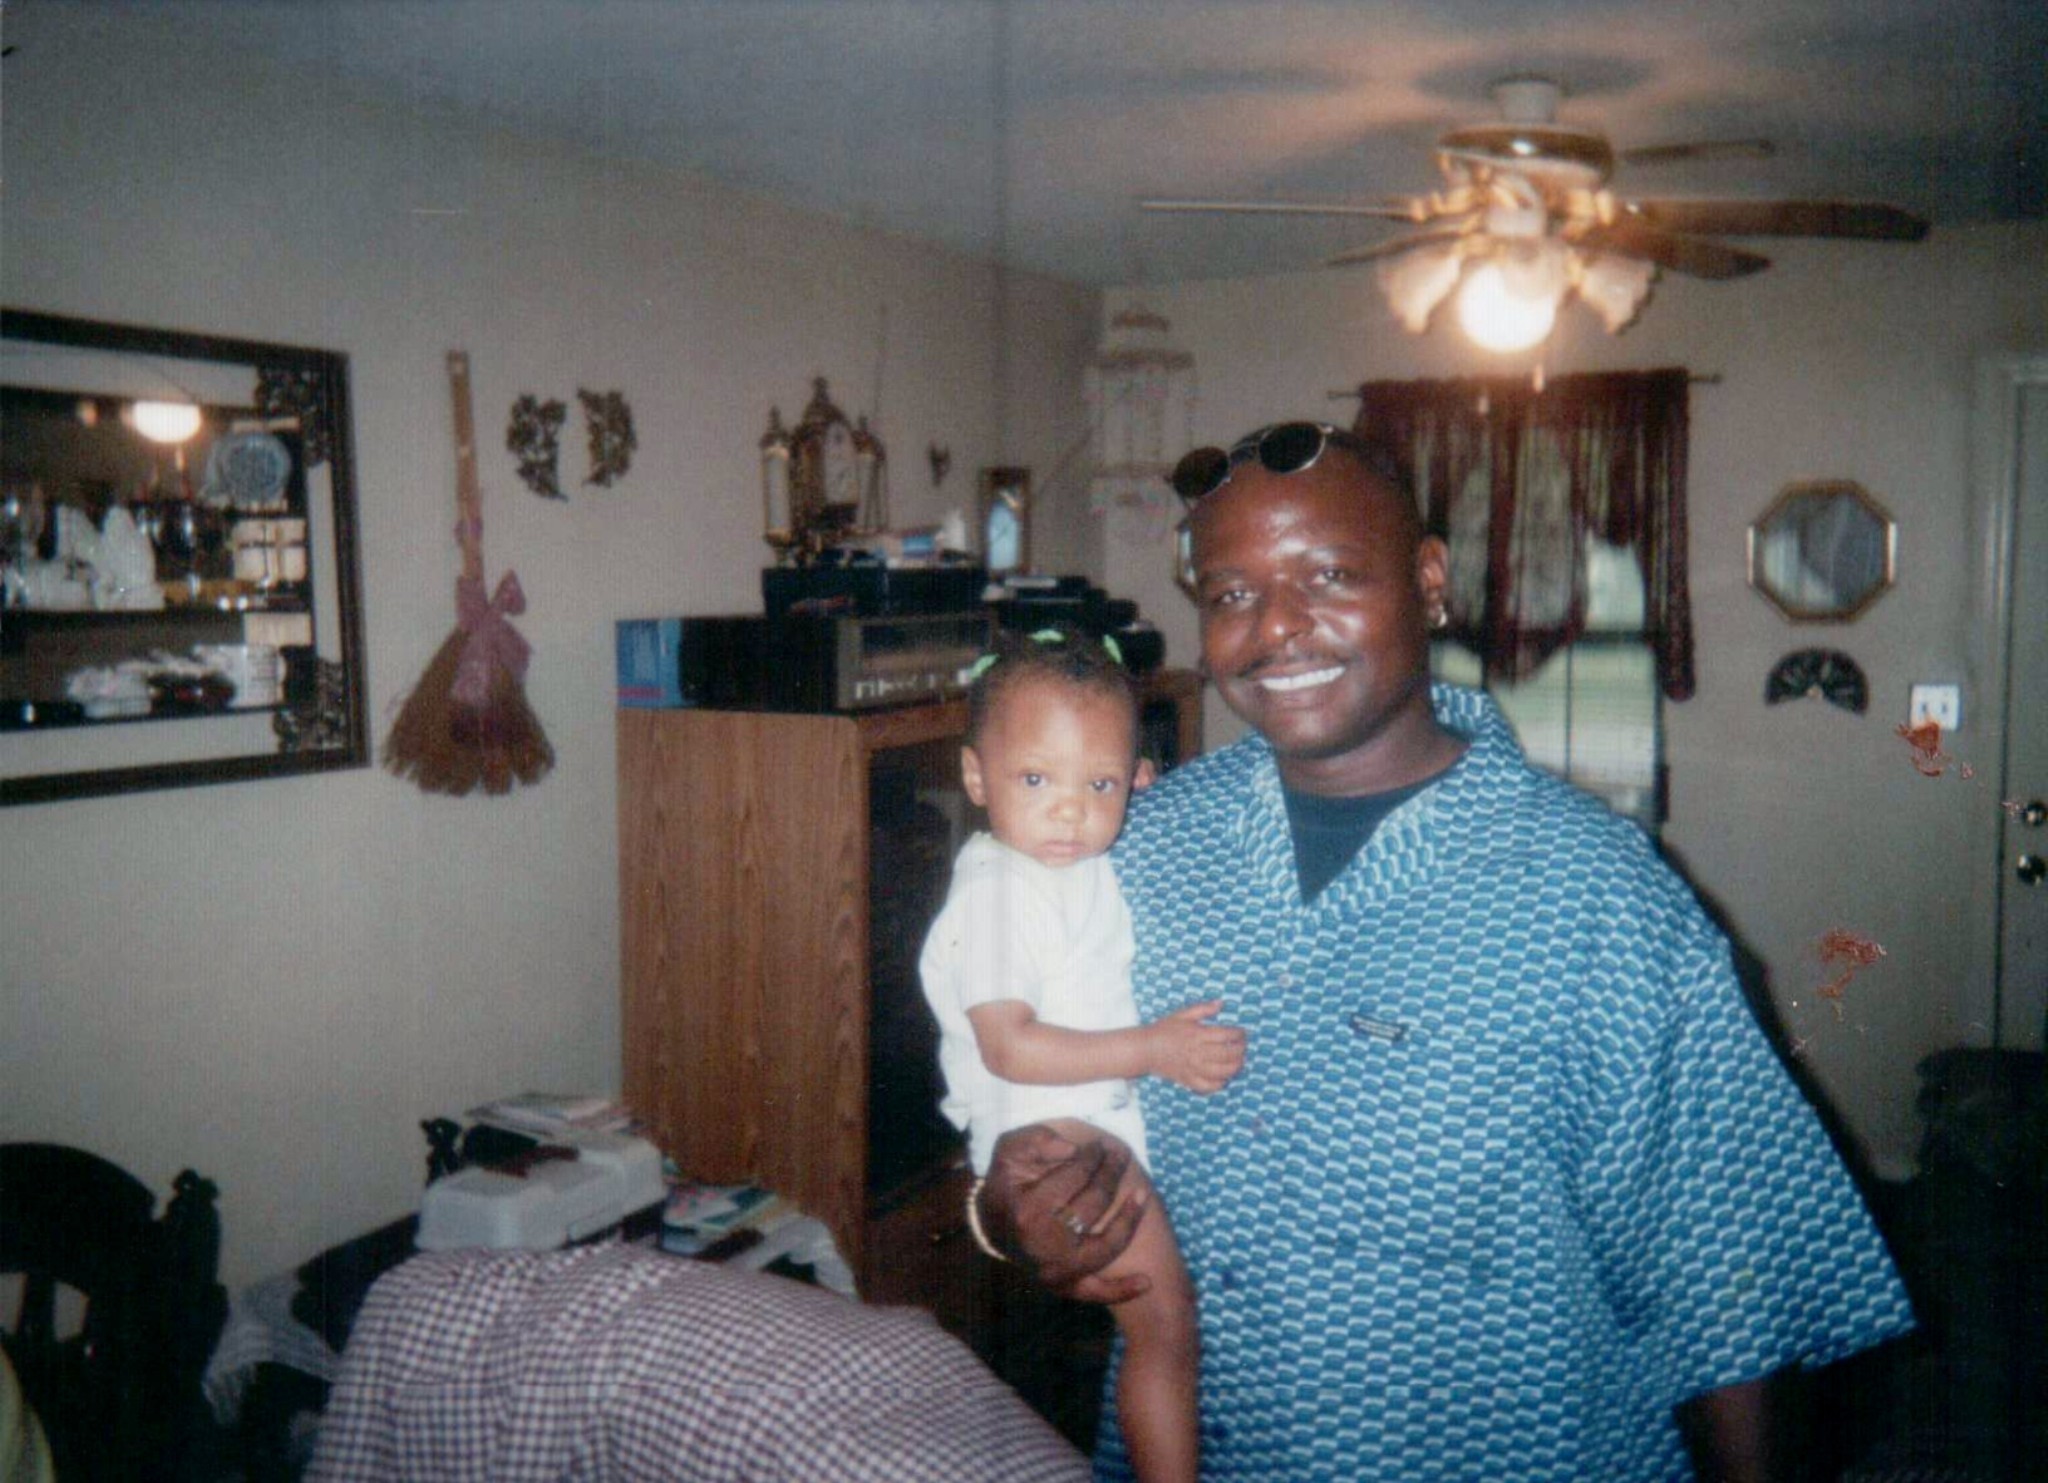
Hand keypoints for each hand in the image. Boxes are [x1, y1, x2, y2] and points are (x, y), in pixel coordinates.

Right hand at [980, 1124, 1148, 1303]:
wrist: (992, 1226)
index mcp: (1029, 1209)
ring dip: (1129, 1218)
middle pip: (1094, 1204)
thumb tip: (1072, 1149)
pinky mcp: (1065, 1286)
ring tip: (1142, 1193)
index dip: (1092, 1156)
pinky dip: (1122, 1290)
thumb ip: (1038, 1140)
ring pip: (1106, 1244)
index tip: (1100, 1145)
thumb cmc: (1006, 1184)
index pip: (1075, 1176)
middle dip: (1112, 1174)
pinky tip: (1146, 1281)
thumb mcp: (1010, 1151)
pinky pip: (1097, 1292)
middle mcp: (1044, 1244)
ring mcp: (1056, 1270)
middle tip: (1120, 1155)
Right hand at [1146, 999, 1246, 1093]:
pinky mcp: (1189, 1080)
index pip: (1226, 1035)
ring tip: (1238, 1062)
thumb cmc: (1164, 1030)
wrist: (1146, 1050)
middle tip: (1243, 1047)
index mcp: (1197, 1034)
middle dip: (1241, 1051)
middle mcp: (1198, 1052)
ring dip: (1235, 1067)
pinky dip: (1219, 1084)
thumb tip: (1221, 1003)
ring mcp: (1194, 1068)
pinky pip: (1209, 1086)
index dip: (1239, 1034)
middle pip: (1228, 1054)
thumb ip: (1203, 1009)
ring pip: (1222, 1072)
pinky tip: (1223, 1078)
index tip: (1242, 1033)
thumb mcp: (1182, 1014)